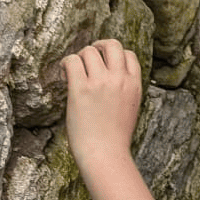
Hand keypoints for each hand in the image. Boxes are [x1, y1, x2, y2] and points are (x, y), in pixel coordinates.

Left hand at [64, 38, 142, 166]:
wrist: (106, 155)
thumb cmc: (114, 139)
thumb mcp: (129, 110)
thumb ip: (123, 92)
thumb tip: (107, 80)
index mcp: (134, 85)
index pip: (128, 54)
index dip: (114, 55)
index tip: (103, 64)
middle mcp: (119, 80)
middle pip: (111, 44)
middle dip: (97, 47)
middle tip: (87, 58)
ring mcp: (100, 83)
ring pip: (88, 51)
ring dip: (78, 58)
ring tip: (72, 73)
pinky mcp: (81, 89)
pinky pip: (71, 61)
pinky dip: (65, 64)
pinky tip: (64, 76)